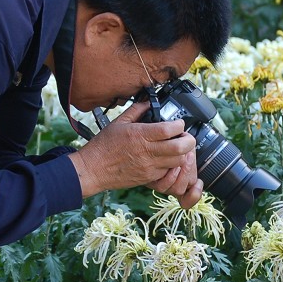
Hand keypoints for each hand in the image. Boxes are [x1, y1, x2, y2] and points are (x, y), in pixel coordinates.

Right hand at [67, 102, 201, 205]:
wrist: (93, 169)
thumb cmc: (103, 146)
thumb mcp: (118, 122)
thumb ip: (136, 111)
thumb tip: (148, 103)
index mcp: (139, 135)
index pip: (169, 130)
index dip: (179, 125)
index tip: (178, 123)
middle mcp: (147, 151)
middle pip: (180, 148)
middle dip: (188, 141)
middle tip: (184, 136)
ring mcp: (149, 167)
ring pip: (178, 162)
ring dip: (182, 154)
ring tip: (176, 148)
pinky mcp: (148, 178)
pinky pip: (168, 173)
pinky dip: (172, 165)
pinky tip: (166, 159)